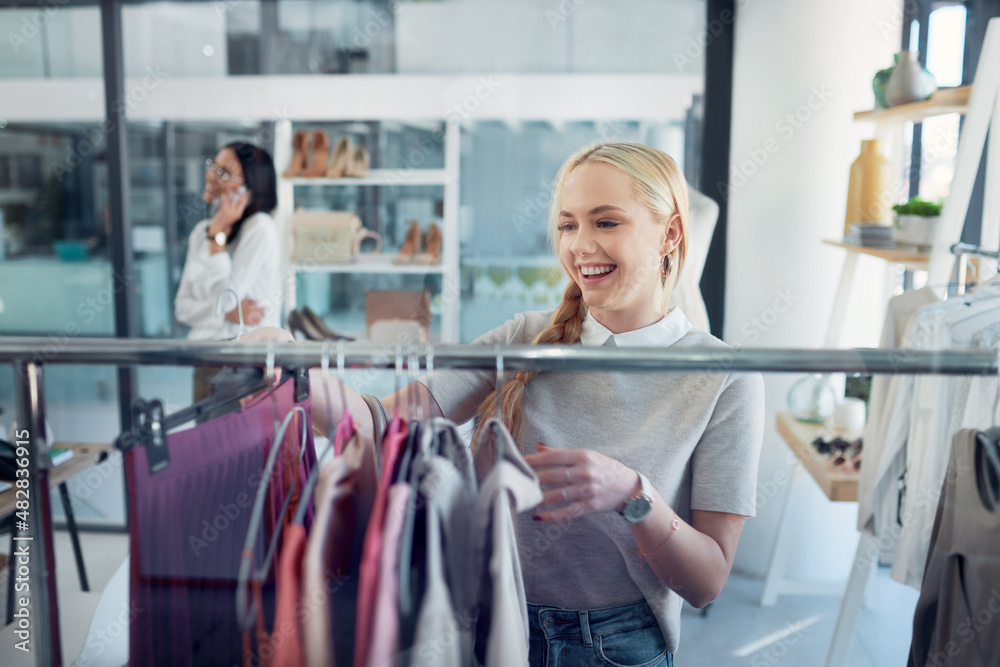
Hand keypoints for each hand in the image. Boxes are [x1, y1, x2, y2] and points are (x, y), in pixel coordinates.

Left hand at [209, 188, 249, 236]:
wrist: (219, 227)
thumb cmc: (225, 219)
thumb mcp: (232, 214)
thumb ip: (236, 208)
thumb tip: (238, 199)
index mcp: (239, 213)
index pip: (245, 203)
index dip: (247, 196)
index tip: (249, 190)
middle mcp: (236, 213)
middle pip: (241, 200)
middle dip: (240, 192)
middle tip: (237, 186)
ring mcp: (231, 212)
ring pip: (234, 199)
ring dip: (231, 192)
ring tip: (228, 188)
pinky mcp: (224, 210)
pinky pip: (225, 200)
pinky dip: (224, 195)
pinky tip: (222, 192)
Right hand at [225, 298, 264, 325]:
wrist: (230, 314)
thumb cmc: (237, 306)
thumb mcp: (244, 301)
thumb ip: (252, 301)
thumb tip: (258, 302)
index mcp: (251, 309)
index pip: (262, 309)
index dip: (264, 308)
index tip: (264, 308)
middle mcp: (251, 315)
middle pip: (262, 315)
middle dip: (264, 313)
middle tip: (263, 312)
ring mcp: (250, 319)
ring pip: (260, 320)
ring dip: (262, 318)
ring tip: (261, 316)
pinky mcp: (248, 323)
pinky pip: (255, 324)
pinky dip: (258, 322)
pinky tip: (258, 320)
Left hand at [524, 444, 640, 521]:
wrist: (628, 488)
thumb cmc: (604, 468)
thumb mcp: (586, 455)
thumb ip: (561, 452)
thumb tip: (538, 447)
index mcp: (583, 456)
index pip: (553, 457)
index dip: (534, 459)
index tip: (518, 461)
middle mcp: (585, 472)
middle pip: (552, 475)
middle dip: (532, 478)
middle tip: (515, 481)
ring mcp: (587, 490)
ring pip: (558, 495)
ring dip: (538, 498)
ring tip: (524, 498)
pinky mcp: (590, 506)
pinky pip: (567, 512)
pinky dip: (551, 516)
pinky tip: (538, 516)